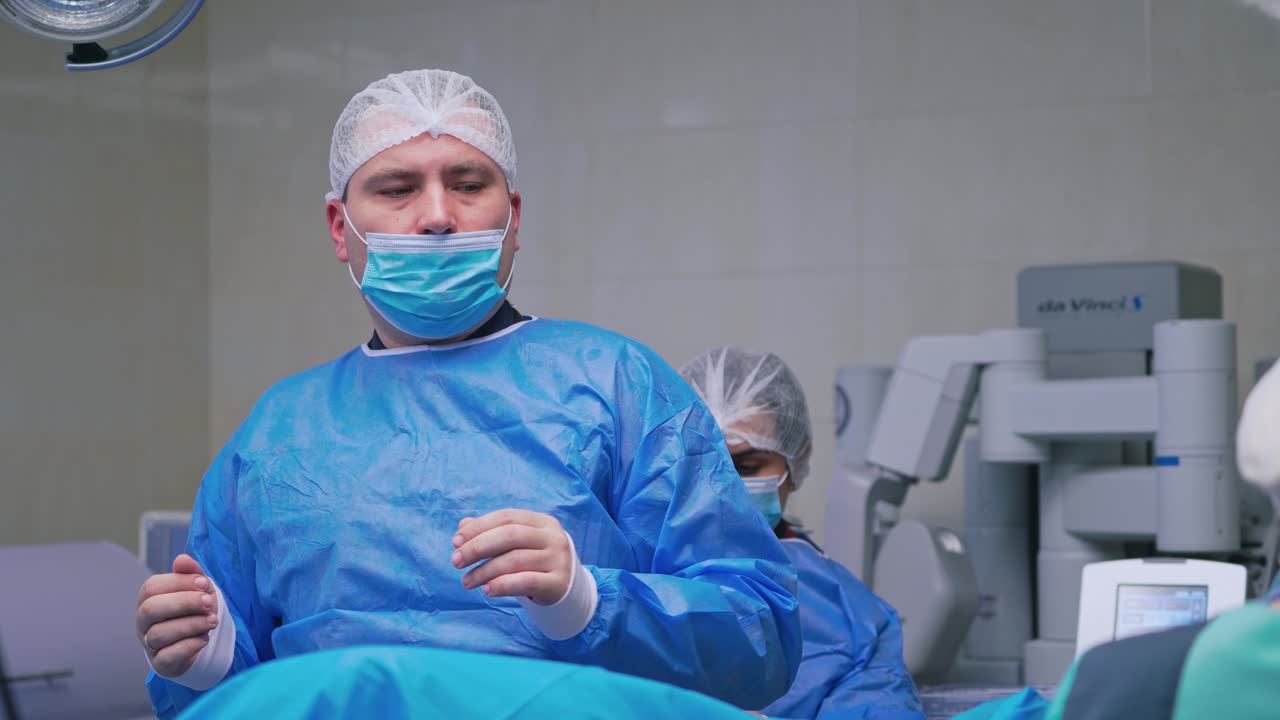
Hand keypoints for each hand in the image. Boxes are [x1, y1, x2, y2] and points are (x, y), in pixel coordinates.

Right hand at [135, 554, 219, 677]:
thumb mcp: (197, 587)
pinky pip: (167, 656)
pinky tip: (204, 638)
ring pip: (159, 634)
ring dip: (191, 625)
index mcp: (148, 598)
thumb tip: (182, 559)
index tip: (204, 583)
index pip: (152, 587)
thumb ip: (191, 572)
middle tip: (209, 602)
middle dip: (183, 603)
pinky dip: (189, 646)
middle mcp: (143, 621)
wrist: (199, 638)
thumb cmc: (194, 608)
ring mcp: (149, 643)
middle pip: (151, 609)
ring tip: (213, 621)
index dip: (179, 583)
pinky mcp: (160, 663)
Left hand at [451, 509, 574, 605]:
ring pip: (515, 560)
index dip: (479, 527)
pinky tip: (487, 590)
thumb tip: (462, 527)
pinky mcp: (558, 582)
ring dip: (484, 571)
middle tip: (456, 561)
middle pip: (510, 535)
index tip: (455, 541)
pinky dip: (503, 585)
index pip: (506, 517)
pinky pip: (527, 581)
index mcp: (542, 521)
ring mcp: (558, 559)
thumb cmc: (533, 559)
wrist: (565, 585)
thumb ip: (490, 532)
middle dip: (478, 547)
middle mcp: (553, 537)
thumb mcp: (516, 543)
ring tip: (467, 582)